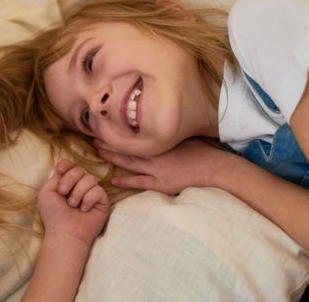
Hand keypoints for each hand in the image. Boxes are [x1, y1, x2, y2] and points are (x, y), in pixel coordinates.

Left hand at [38, 159, 109, 244]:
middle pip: (79, 170)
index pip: (70, 167)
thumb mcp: (47, 192)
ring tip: (73, 205)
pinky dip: (88, 199)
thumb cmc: (54, 215)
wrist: (64, 232)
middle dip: (70, 179)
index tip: (60, 169)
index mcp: (66, 183)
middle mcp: (79, 187)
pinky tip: (84, 210)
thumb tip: (66, 167)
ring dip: (78, 192)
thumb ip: (56, 177)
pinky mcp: (102, 201)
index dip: (67, 165)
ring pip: (90, 179)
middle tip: (63, 193)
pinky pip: (98, 190)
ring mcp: (91, 193)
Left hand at [95, 139, 231, 194]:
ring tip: (98, 153)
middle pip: (127, 147)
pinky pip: (140, 182)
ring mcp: (157, 169)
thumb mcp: (184, 137)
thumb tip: (158, 127)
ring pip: (129, 163)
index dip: (118, 131)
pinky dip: (126, 181)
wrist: (216, 168)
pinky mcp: (161, 183)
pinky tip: (114, 180)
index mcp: (161, 140)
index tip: (105, 125)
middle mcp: (156, 153)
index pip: (134, 135)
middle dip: (109, 142)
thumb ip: (168, 135)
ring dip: (112, 158)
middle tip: (92, 137)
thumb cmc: (203, 151)